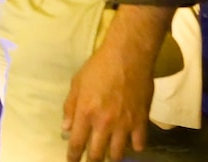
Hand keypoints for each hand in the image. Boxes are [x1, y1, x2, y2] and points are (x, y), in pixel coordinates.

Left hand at [62, 42, 153, 161]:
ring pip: (118, 154)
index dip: (73, 156)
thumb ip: (70, 107)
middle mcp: (104, 123)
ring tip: (109, 155)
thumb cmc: (99, 67)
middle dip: (92, 161)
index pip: (76, 143)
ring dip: (112, 157)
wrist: (128, 57)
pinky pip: (139, 144)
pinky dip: (134, 147)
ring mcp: (124, 124)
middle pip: (97, 154)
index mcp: (85, 113)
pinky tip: (131, 144)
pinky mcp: (141, 121)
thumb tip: (66, 128)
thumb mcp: (77, 83)